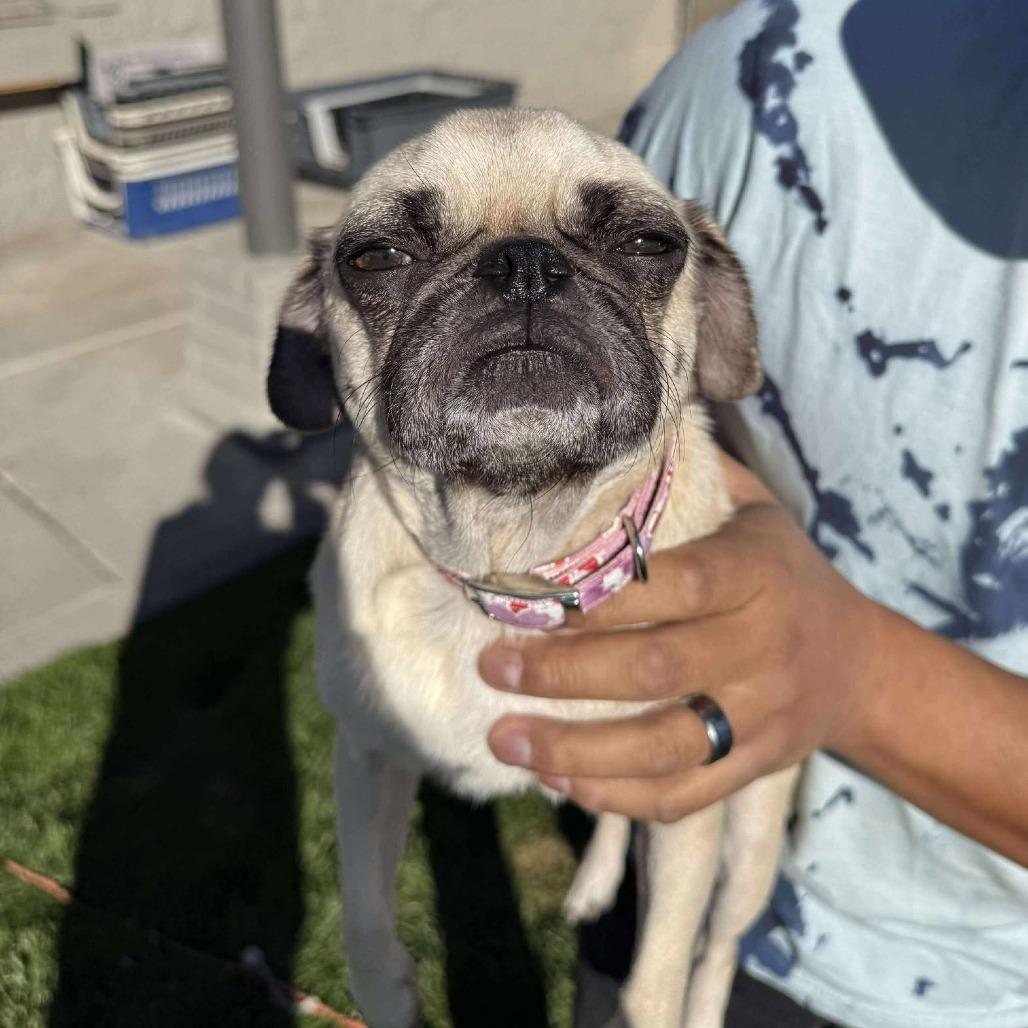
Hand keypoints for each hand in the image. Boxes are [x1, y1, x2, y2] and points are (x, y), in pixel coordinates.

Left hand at [479, 452, 885, 822]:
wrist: (856, 663)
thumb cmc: (779, 571)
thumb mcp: (754, 511)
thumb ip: (691, 480)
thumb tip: (610, 431)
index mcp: (757, 573)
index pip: (673, 585)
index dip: (597, 599)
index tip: (527, 601)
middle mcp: (762, 646)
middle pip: (655, 668)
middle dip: (563, 674)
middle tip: (493, 666)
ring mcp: (762, 715)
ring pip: (664, 745)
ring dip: (575, 750)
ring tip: (504, 740)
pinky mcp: (756, 765)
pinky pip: (684, 793)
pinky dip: (618, 796)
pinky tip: (560, 782)